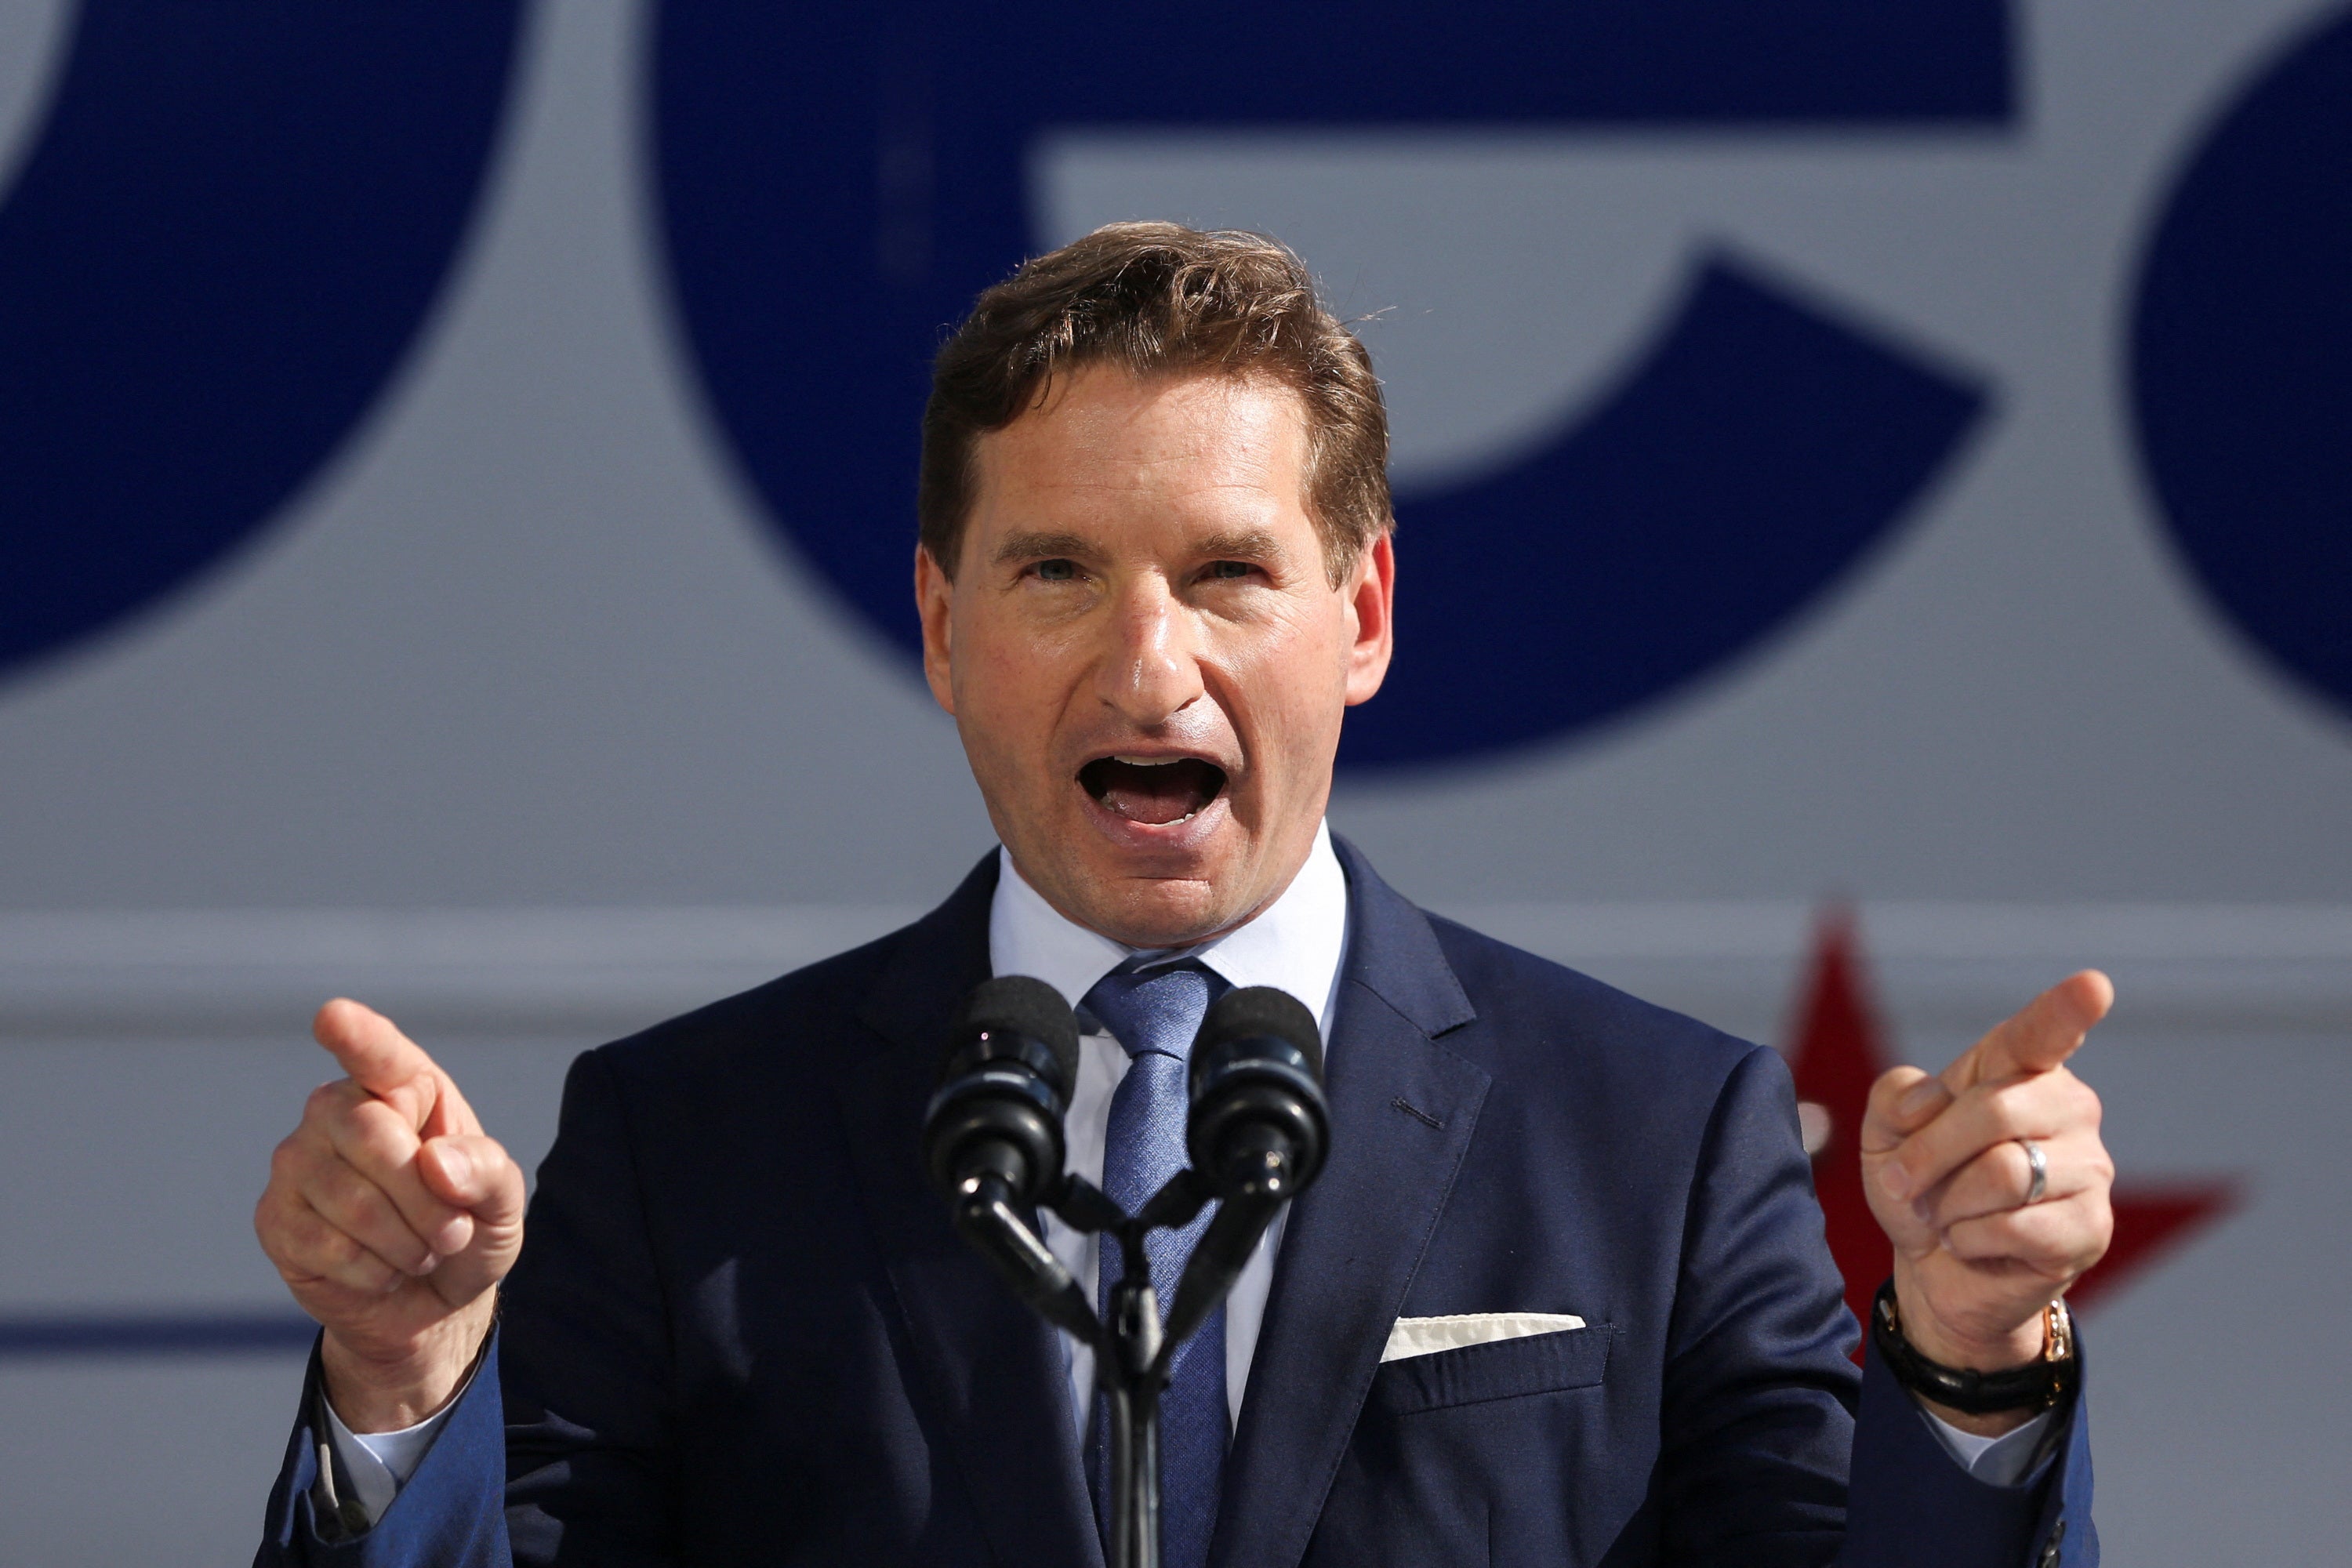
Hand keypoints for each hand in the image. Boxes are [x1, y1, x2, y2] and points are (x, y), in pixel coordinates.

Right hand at [254, 999, 524, 1431]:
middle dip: (427, 1200)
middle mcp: (338, 1110)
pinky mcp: (274, 1217)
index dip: (358, 1036)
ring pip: (351, 1199)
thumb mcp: (501, 1203)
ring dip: (406, 1243)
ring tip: (419, 1251)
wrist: (430, 1302)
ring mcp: (297, 1162)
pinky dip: (374, 1273)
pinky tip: (381, 1270)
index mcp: (405, 1088)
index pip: (379, 1054)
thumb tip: (435, 1160)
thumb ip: (486, 1172)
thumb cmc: (467, 1228)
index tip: (334, 1017)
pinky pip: (326, 1247)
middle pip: (372, 1134)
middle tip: (453, 1233)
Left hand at [1859, 972, 2114, 1428]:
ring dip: (1947, 1203)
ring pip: (2004, 1174)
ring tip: (1944, 1214)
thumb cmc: (1918, 1183)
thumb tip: (1929, 1101)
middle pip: (1995, 1111)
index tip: (2094, 985)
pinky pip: (2015, 1227)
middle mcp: (2067, 1108)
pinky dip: (1969, 1239)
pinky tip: (1970, 1242)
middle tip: (1902, 1181)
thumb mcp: (1884, 1133)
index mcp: (2018, 1070)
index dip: (2066, 1010)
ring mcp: (2089, 1169)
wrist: (1935, 1269)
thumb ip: (1895, 1098)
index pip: (2041, 1034)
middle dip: (1930, 1153)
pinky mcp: (2090, 1228)